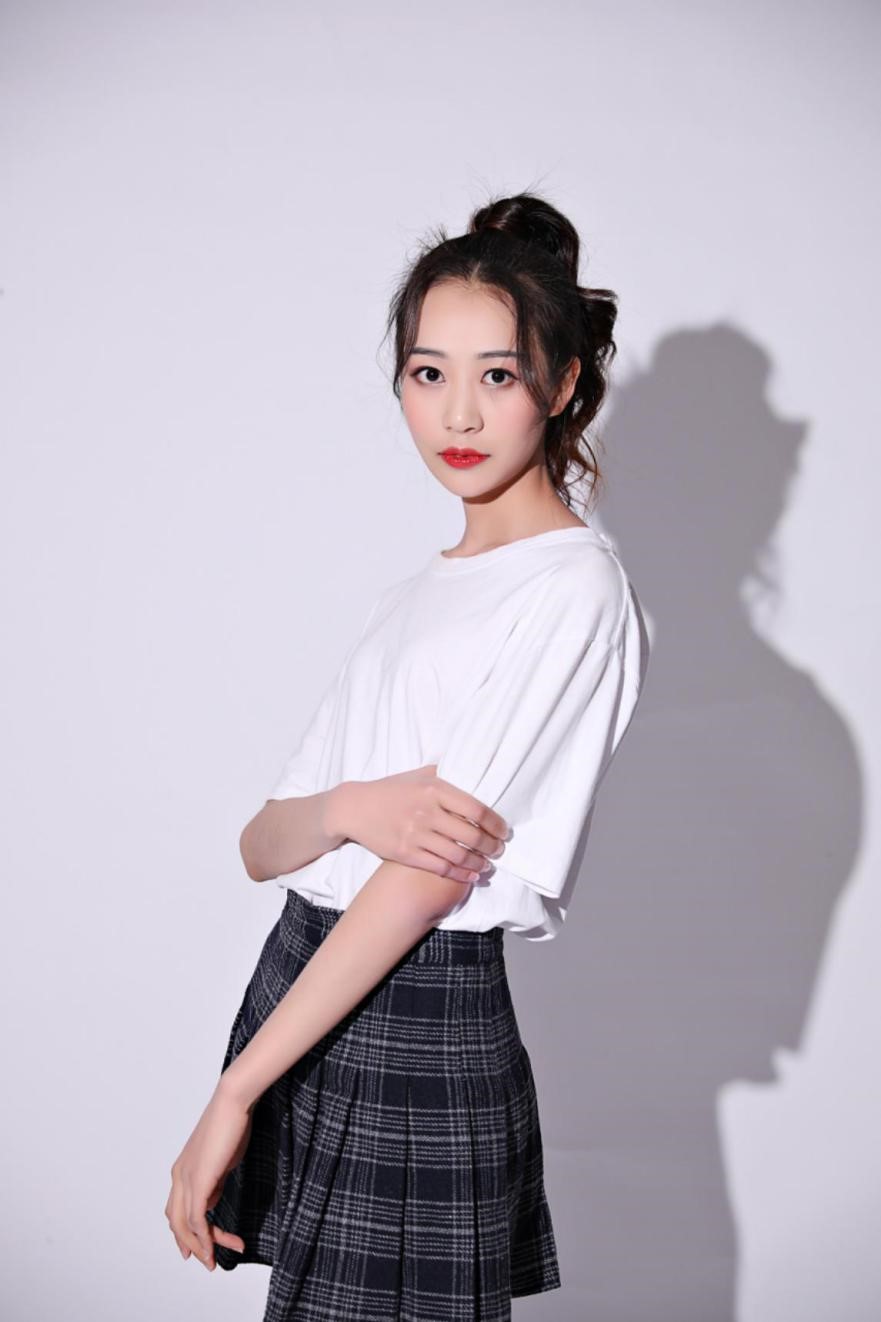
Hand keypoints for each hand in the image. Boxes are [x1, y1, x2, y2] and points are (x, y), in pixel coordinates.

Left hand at [165, 1086, 251, 1269]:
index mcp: (181, 1171)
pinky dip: (205, 1238)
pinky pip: (198, 1220)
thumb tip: (212, 1200)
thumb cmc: (232, 1125)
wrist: (232, 1103)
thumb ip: (213, 1181)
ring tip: (217, 1260)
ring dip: (202, 1246)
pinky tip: (215, 1249)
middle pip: (176, 1223)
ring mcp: (186, 1179)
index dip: (184, 1234)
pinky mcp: (199, 1182)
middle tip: (208, 1261)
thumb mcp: (220, 1161)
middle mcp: (178, 1177)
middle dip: (191, 1246)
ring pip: (186, 1226)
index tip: (198, 1250)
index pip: (177, 1211)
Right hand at [334, 766, 508, 884]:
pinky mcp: (406, 853)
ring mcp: (416, 834)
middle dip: (491, 847)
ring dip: (478, 863)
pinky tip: (470, 876)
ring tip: (488, 865)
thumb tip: (473, 769)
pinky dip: (460, 874)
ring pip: (458, 855)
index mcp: (434, 789)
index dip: (495, 824)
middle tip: (499, 851)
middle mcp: (427, 812)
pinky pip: (440, 868)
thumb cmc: (390, 790)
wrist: (354, 808)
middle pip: (471, 835)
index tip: (503, 831)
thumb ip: (444, 775)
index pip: (476, 809)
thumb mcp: (417, 775)